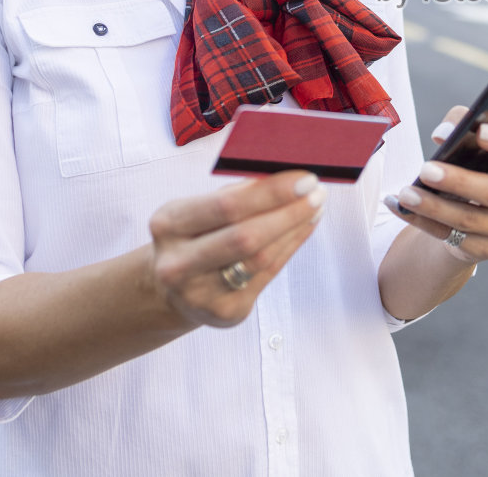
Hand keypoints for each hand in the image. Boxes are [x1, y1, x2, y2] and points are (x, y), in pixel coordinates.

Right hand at [147, 171, 325, 327]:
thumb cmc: (193, 237)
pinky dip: (290, 247)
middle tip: (318, 193)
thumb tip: (286, 175)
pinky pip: (267, 275)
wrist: (170, 291)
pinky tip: (304, 228)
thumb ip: (236, 193)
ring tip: (316, 208)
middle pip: (245, 237)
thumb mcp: (198, 210)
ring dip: (294, 229)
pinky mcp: (225, 312)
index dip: (270, 192)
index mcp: (169, 225)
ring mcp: (200, 294)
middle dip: (289, 212)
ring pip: (260, 258)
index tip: (304, 178)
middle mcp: (178, 264)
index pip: (227, 206)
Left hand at [385, 106, 487, 264]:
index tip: (480, 132)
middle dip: (458, 181)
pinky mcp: (486, 249)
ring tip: (405, 193)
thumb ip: (460, 127)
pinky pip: (450, 237)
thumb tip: (442, 134)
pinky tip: (400, 207)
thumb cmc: (475, 169)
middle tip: (426, 169)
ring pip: (467, 219)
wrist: (473, 215)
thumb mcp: (472, 146)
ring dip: (433, 206)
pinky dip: (422, 221)